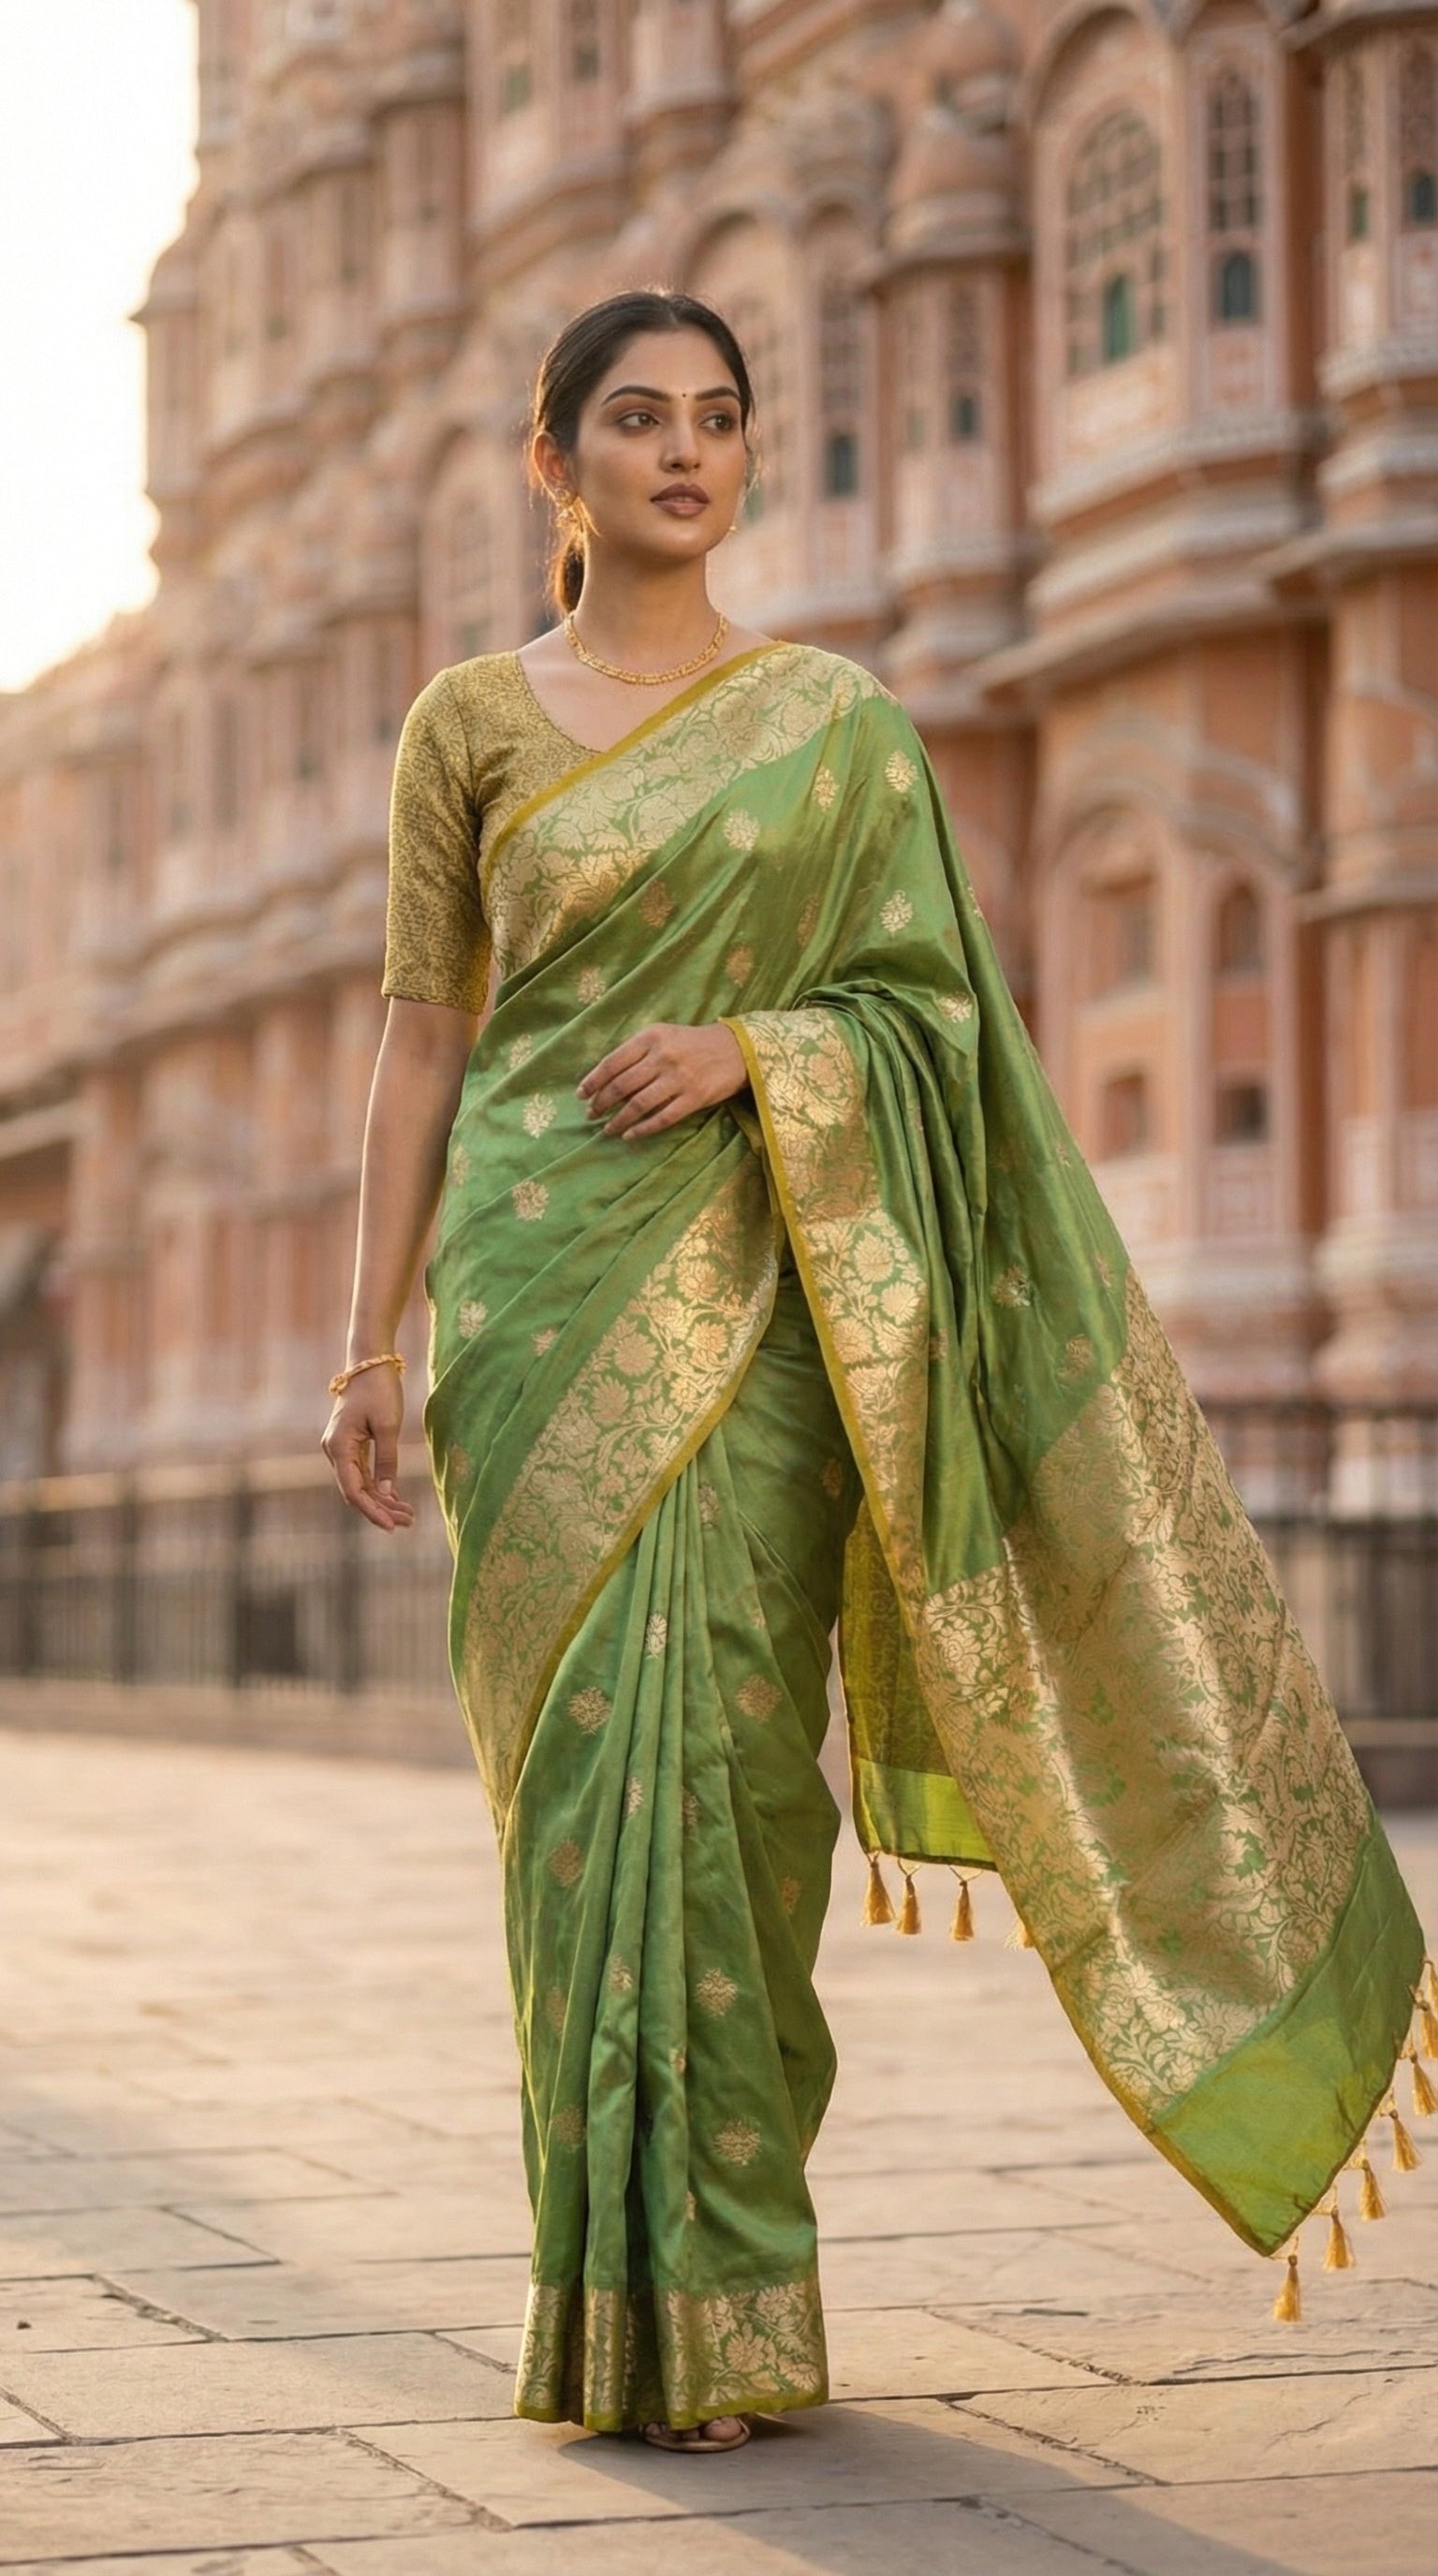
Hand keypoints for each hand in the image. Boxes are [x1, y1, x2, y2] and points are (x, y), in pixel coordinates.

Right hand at [321, 1365, 414, 1533]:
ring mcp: (341, 1448)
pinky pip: (363, 1472)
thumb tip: (385, 1492)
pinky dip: (379, 1485)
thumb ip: (387, 1460)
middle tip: (410, 1521)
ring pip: (361, 1483)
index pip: (353, 1490)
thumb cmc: (378, 1389)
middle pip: (356, 1490)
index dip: (372, 1511)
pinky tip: (397, 1499)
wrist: (369, 1362)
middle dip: (382, 1508)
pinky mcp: (351, 1445)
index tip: (392, 1526)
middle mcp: (334, 1450)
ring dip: (383, 1499)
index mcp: (338, 1446)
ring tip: (409, 1514)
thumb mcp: (388, 1425)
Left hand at [577, 1022, 747, 1139]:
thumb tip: (606, 1078)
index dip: (593, 1081)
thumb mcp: (663, 1035)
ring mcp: (679, 1078)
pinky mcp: (694, 1098)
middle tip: (590, 1114)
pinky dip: (643, 1129)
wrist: (736, 1049)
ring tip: (607, 1129)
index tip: (581, 1094)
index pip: (613, 1062)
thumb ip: (637, 1051)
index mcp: (651, 1037)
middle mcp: (663, 1057)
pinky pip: (662, 1118)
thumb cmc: (692, 1043)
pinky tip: (630, 1136)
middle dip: (601, 1103)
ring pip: (638, 1104)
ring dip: (618, 1120)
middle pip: (622, 1085)